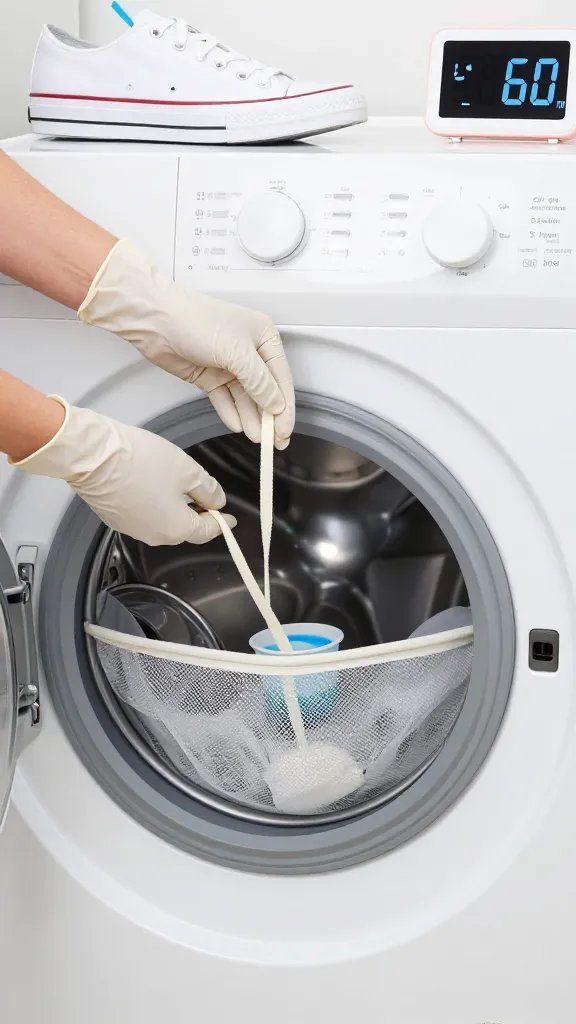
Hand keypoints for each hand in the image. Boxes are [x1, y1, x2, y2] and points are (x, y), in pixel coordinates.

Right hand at [11, 397, 235, 545]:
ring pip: (162, 521)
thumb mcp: (188, 470)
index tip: (228, 519)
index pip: (207, 532)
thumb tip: (217, 501)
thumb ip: (208, 489)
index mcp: (177, 528)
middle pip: (184, 528)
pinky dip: (152, 504)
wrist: (94, 456)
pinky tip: (152, 484)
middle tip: (204, 496)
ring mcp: (133, 529)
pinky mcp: (115, 519)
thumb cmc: (139, 461)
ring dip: (173, 507)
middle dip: (197, 514)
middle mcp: (155, 536)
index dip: (221, 523)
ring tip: (176, 485)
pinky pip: (143, 515)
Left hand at [78, 240, 294, 448]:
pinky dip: (230, 412)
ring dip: (250, 417)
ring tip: (255, 437)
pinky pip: (224, 399)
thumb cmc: (196, 320)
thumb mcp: (237, 352)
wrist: (155, 319)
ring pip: (245, 398)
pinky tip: (236, 425)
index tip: (285, 430)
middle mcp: (248, 351)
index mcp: (263, 337)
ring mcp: (228, 365)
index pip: (281, 378)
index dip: (285, 406)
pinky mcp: (209, 376)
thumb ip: (260, 382)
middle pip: (265, 390)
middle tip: (274, 441)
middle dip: (269, 416)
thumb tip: (276, 404)